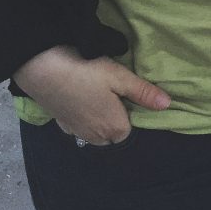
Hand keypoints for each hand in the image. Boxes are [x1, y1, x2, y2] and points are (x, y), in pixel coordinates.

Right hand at [13, 45, 169, 145]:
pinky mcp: (60, 125)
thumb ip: (143, 93)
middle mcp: (96, 138)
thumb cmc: (87, 72)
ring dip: (98, 117)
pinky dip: (81, 114)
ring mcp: (76, 133)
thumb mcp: (120, 77)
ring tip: (93, 91)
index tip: (122, 89)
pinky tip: (77, 96)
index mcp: (115, 130)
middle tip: (108, 88)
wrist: (43, 71)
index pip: (131, 126)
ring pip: (95, 130)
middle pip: (113, 131)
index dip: (129, 108)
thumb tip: (167, 104)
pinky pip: (79, 125)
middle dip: (115, 115)